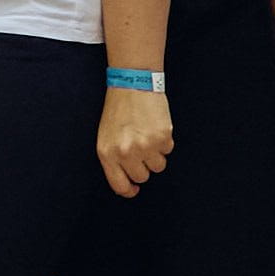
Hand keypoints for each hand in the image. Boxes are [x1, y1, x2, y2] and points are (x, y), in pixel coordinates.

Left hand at [98, 81, 173, 195]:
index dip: (129, 190)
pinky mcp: (162, 138)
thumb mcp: (106, 137)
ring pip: (158, 166)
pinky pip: (168, 150)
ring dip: (155, 154)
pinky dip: (164, 142)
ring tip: (147, 135)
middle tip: (140, 149)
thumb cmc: (118, 110)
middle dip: (143, 166)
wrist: (132, 85)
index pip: (119, 185)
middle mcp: (125, 153)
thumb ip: (114, 160)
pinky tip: (155, 127)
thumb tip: (127, 182)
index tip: (134, 188)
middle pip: (142, 177)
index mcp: (107, 154)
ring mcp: (145, 146)